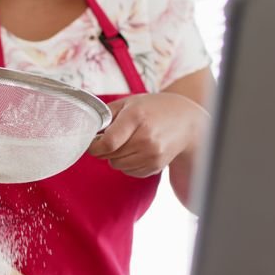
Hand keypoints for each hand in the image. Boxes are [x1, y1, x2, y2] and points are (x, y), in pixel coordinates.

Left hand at [87, 92, 209, 176]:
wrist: (187, 122)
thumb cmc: (154, 109)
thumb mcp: (129, 102)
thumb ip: (106, 114)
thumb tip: (87, 129)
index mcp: (137, 118)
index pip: (108, 143)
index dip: (94, 146)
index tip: (93, 142)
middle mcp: (146, 138)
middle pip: (110, 156)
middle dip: (105, 149)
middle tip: (112, 139)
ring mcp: (152, 154)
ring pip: (117, 165)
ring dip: (116, 156)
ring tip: (128, 142)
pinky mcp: (156, 166)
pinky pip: (129, 171)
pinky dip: (128, 163)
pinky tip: (138, 150)